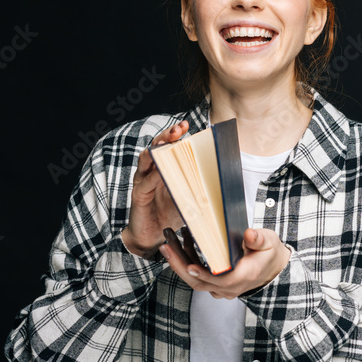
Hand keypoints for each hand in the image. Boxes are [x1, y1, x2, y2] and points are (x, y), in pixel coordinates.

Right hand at [121, 120, 189, 257]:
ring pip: (146, 159)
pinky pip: (146, 183)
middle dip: (168, 135)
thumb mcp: (188, 196)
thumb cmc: (169, 214)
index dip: (175, 134)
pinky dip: (154, 176)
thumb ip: (198, 185)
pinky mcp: (139, 196)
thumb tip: (222, 177)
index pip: (168, 145)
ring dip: (157, 149)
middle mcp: (151, 170)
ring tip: (168, 142)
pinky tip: (162, 172)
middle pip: (156, 146)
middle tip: (179, 129)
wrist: (151, 236)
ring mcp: (143, 181)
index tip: (187, 125)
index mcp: (163, 167)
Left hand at [161, 226, 291, 298]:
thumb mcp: (268, 242)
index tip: (189, 266)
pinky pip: (196, 275)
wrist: (272, 268)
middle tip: (165, 247)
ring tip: (169, 238)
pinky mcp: (214, 283)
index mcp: (243, 277)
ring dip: (179, 259)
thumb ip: (259, 239)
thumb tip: (250, 234)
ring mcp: (220, 288)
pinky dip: (186, 259)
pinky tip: (180, 240)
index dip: (203, 274)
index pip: (220, 280)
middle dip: (179, 264)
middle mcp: (229, 287)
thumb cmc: (268, 254)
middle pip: (199, 282)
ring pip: (194, 278)